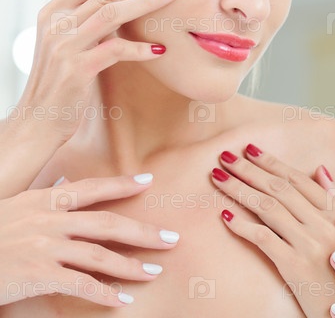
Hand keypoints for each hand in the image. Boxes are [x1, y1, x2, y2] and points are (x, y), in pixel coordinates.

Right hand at [0, 174, 178, 306]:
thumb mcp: (18, 205)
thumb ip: (45, 195)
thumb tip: (66, 180)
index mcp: (46, 199)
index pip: (92, 188)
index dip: (121, 184)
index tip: (148, 180)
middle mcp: (49, 219)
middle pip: (106, 223)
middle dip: (142, 231)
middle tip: (170, 238)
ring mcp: (45, 247)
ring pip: (98, 255)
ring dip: (131, 266)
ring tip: (154, 272)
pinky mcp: (38, 275)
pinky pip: (79, 285)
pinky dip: (104, 293)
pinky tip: (123, 300)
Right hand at [2, 0, 176, 195]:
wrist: (37, 120)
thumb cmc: (58, 81)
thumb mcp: (65, 42)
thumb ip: (84, 18)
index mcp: (55, 12)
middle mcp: (58, 22)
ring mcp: (66, 44)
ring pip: (112, 13)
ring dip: (145, 1)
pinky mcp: (78, 68)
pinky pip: (115, 50)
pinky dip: (139, 49)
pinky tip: (160, 49)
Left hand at [210, 144, 334, 317]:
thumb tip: (320, 168)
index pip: (297, 179)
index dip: (271, 162)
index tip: (249, 149)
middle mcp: (324, 224)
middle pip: (279, 189)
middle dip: (249, 169)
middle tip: (224, 156)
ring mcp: (309, 244)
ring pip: (268, 208)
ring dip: (239, 189)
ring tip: (218, 177)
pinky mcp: (295, 266)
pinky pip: (263, 238)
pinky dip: (242, 225)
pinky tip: (225, 214)